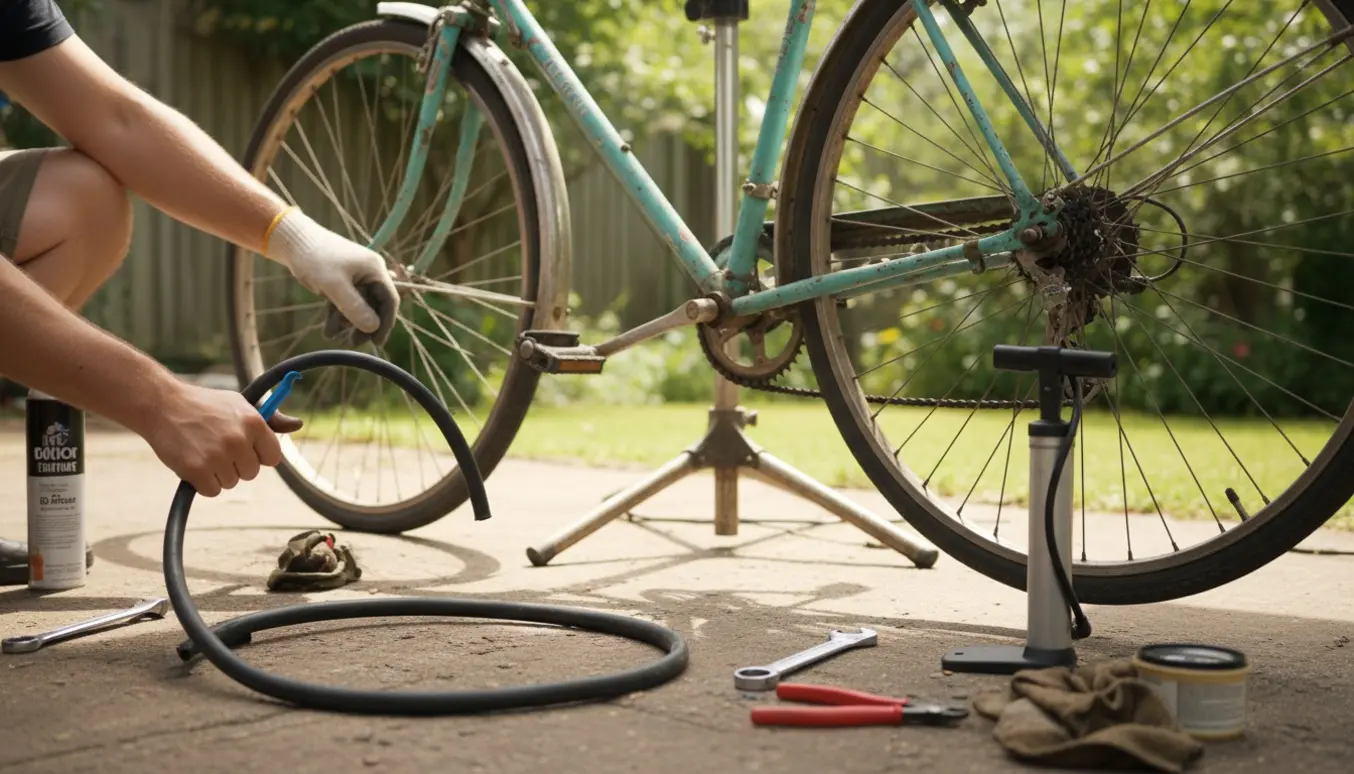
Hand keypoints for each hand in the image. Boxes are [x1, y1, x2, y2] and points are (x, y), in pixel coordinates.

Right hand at [144, 383, 303, 497]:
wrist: (162, 405)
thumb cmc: (206, 406)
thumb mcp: (241, 404)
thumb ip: (270, 419)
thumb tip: (298, 425)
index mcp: (253, 422)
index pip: (274, 457)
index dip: (259, 456)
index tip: (246, 450)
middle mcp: (238, 440)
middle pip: (252, 473)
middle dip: (237, 465)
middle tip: (218, 447)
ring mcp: (217, 456)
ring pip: (232, 483)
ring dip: (219, 473)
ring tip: (203, 451)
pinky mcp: (197, 470)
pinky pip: (212, 491)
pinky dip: (203, 483)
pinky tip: (194, 463)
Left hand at [264, 208, 399, 346]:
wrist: (293, 242)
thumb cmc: (315, 259)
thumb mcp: (335, 285)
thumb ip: (355, 307)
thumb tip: (373, 327)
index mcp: (375, 270)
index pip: (389, 300)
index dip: (386, 322)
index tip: (377, 342)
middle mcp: (369, 273)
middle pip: (375, 306)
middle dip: (364, 325)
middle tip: (352, 342)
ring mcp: (356, 278)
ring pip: (359, 307)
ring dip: (348, 323)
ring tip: (333, 336)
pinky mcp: (342, 282)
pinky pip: (346, 304)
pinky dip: (338, 316)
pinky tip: (329, 330)